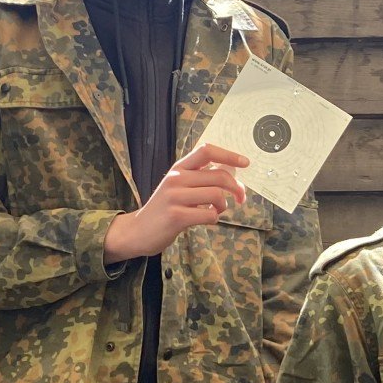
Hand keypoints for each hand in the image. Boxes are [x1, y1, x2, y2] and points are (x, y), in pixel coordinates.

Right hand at [106, 143, 249, 261]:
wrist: (137, 231)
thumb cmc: (165, 209)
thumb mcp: (179, 186)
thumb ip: (200, 178)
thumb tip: (231, 173)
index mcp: (178, 168)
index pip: (206, 151)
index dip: (229, 155)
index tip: (245, 163)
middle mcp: (176, 179)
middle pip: (218, 175)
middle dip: (236, 188)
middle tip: (241, 198)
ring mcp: (175, 197)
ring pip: (216, 195)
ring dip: (224, 206)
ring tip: (216, 211)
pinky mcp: (176, 216)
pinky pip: (209, 215)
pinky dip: (214, 218)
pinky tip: (206, 219)